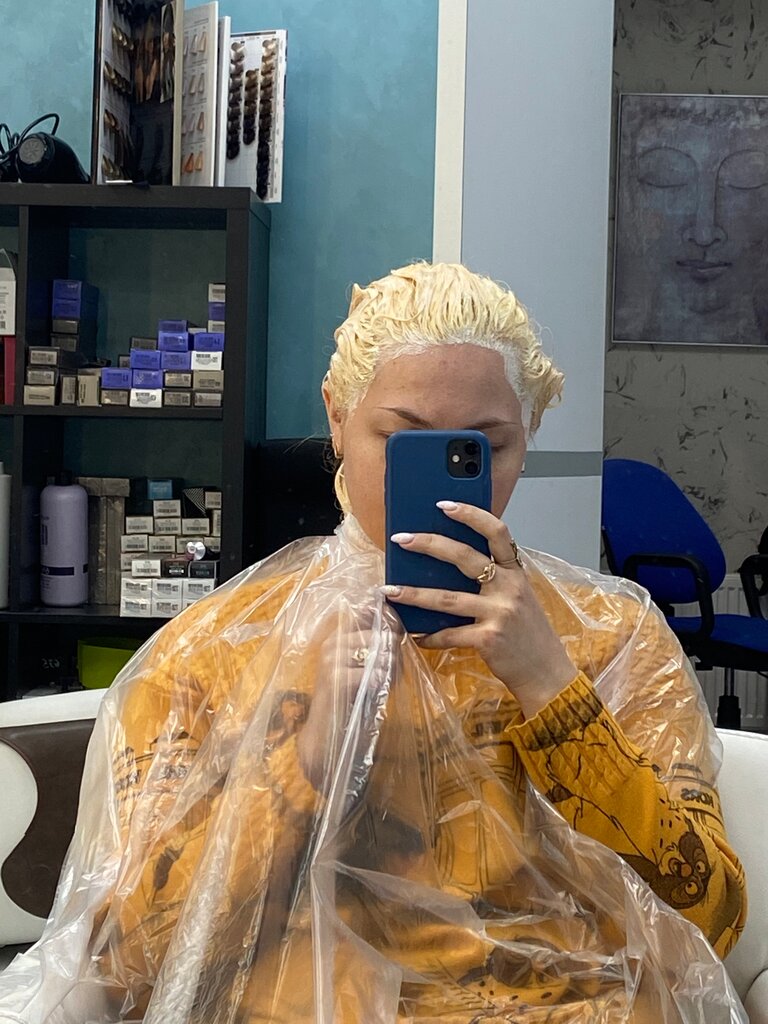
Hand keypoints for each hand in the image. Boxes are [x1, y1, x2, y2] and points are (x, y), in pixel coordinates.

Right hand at [296, 608, 401, 789]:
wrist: (328, 735)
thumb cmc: (351, 701)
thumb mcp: (368, 672)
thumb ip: (381, 651)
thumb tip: (401, 634)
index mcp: (339, 636)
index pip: (369, 613)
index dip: (390, 621)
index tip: (400, 636)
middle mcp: (333, 642)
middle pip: (379, 633)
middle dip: (395, 652)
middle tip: (395, 671)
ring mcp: (331, 658)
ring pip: (377, 651)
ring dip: (390, 668)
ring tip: (388, 682)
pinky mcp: (334, 677)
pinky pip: (371, 672)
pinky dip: (381, 682)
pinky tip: (379, 690)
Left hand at [385, 502, 576, 718]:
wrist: (546, 672)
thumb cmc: (527, 633)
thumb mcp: (517, 597)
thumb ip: (493, 580)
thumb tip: (448, 565)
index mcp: (515, 572)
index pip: (496, 532)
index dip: (471, 514)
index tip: (444, 505)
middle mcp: (509, 588)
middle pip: (464, 556)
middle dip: (429, 544)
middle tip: (401, 539)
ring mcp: (499, 613)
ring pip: (447, 598)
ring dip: (414, 594)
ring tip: (388, 591)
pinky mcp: (489, 639)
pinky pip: (450, 634)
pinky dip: (429, 636)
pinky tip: (415, 636)